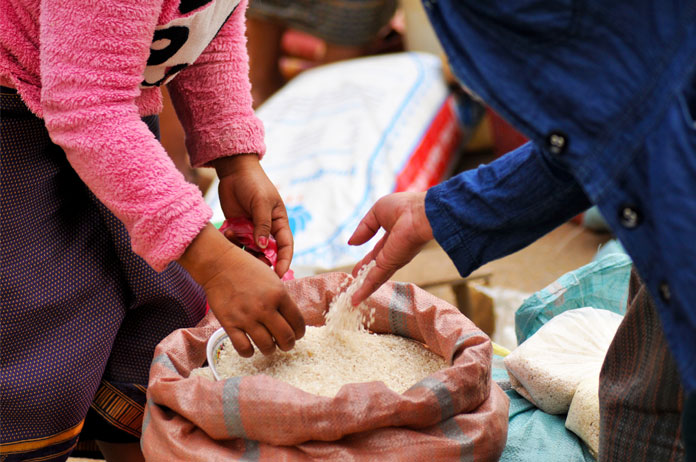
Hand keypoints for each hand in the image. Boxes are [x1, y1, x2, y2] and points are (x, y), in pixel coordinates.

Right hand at [178, 224, 304, 356]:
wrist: (220, 264)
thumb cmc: (248, 270)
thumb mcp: (273, 279)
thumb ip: (283, 299)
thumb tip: (291, 320)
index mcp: (279, 294)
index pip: (298, 322)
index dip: (300, 332)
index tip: (297, 334)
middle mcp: (265, 307)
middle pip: (286, 338)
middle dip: (288, 344)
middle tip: (285, 344)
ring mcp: (247, 317)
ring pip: (267, 347)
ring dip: (270, 349)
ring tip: (268, 346)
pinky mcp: (229, 323)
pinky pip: (243, 348)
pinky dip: (249, 352)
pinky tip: (250, 348)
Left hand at [213, 154, 292, 277]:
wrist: (234, 172)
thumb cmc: (254, 184)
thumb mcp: (261, 203)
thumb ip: (262, 225)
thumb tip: (264, 247)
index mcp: (279, 224)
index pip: (285, 247)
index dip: (284, 262)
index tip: (278, 276)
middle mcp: (267, 230)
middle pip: (268, 254)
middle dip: (261, 262)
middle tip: (252, 268)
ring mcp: (251, 230)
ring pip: (251, 251)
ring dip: (245, 253)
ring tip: (236, 246)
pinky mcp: (238, 229)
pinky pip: (237, 243)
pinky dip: (233, 243)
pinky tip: (229, 233)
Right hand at [348, 192, 433, 305]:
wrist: (421, 213)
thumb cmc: (404, 207)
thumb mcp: (377, 213)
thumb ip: (364, 228)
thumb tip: (351, 243)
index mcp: (392, 238)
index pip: (376, 254)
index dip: (365, 262)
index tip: (356, 271)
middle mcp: (394, 252)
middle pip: (375, 269)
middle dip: (364, 278)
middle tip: (353, 287)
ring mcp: (393, 260)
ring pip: (374, 278)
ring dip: (363, 288)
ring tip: (352, 298)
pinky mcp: (391, 265)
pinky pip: (374, 279)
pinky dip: (365, 290)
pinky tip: (355, 299)